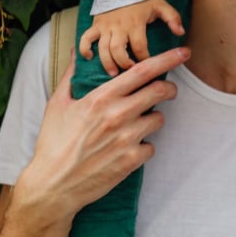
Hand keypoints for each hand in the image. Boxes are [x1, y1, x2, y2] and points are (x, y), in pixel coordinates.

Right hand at [14, 48, 188, 221]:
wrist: (53, 184)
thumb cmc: (52, 143)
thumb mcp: (57, 104)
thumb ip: (71, 76)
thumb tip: (78, 53)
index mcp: (101, 98)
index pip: (142, 71)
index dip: (167, 59)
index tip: (182, 52)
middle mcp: (118, 115)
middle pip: (160, 91)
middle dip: (169, 88)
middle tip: (167, 90)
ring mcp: (127, 139)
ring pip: (159, 119)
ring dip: (154, 117)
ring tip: (138, 123)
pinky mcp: (131, 160)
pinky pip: (151, 146)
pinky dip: (144, 145)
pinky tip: (128, 147)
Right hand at [80, 0, 184, 75]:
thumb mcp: (161, 5)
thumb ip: (173, 18)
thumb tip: (181, 33)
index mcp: (135, 23)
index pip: (140, 47)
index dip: (145, 59)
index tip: (149, 66)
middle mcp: (119, 27)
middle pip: (119, 50)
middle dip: (124, 64)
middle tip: (130, 73)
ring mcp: (105, 27)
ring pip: (103, 48)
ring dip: (107, 62)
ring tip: (113, 73)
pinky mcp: (96, 25)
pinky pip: (86, 38)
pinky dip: (84, 48)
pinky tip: (88, 57)